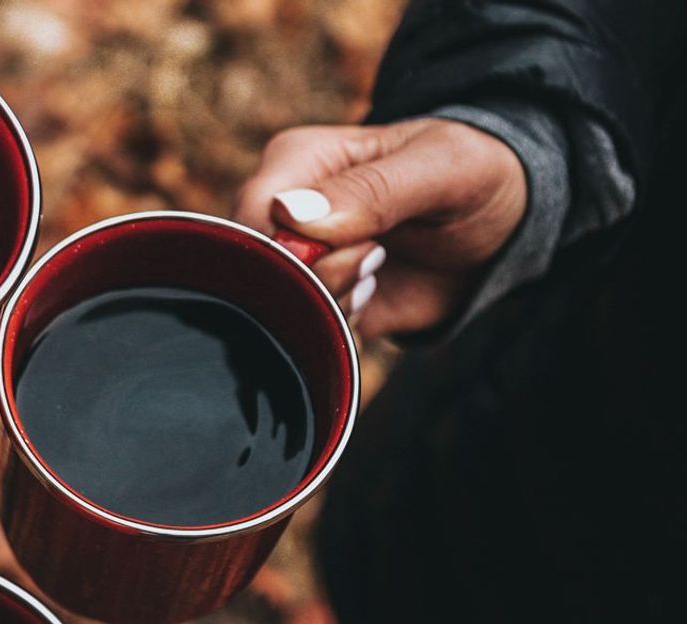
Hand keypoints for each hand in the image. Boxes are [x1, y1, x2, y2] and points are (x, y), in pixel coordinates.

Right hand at [234, 118, 526, 336]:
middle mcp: (280, 214)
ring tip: (376, 271)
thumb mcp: (440, 168)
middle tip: (375, 260)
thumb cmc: (468, 173)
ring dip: (331, 307)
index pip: (251, 217)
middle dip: (317, 284)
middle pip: (256, 270)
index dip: (294, 249)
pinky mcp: (313, 303)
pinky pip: (301, 334)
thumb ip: (370, 191)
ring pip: (276, 309)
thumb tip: (290, 216)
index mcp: (294, 164)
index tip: (364, 246)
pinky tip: (370, 295)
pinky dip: (337, 330)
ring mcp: (294, 262)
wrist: (497, 224)